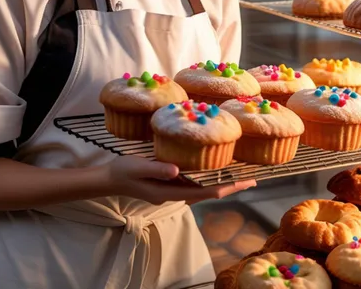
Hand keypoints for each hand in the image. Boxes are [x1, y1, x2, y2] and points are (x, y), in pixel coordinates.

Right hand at [102, 155, 255, 205]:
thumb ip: (158, 169)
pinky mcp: (168, 183)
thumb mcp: (139, 167)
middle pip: (208, 192)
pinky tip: (210, 169)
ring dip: (219, 182)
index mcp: (171, 191)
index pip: (205, 192)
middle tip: (250, 179)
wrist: (110, 179)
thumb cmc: (124, 172)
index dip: (226, 187)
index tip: (244, 183)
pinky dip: (205, 177)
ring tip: (236, 174)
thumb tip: (178, 171)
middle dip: (229, 186)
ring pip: (202, 189)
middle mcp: (175, 193)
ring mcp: (172, 190)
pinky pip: (193, 183)